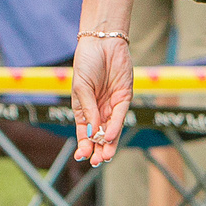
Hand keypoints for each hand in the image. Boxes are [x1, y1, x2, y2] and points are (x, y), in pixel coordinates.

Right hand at [71, 32, 133, 163]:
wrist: (102, 43)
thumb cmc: (87, 62)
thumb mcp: (81, 87)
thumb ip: (88, 109)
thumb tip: (92, 130)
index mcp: (83, 109)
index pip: (84, 133)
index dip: (83, 145)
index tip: (81, 157)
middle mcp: (99, 110)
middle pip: (99, 135)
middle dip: (98, 150)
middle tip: (96, 162)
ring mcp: (112, 105)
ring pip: (111, 130)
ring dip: (108, 144)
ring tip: (104, 157)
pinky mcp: (124, 98)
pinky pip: (119, 116)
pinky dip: (115, 127)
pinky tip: (108, 136)